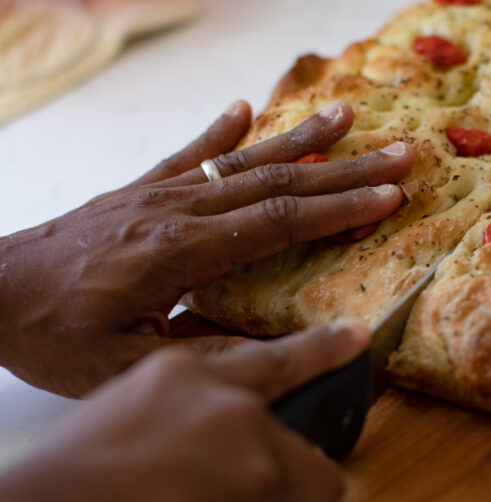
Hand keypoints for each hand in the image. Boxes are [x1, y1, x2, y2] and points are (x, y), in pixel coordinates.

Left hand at [0, 99, 414, 396]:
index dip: (340, 209)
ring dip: (300, 139)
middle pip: (277, 184)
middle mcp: (177, 210)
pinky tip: (246, 108)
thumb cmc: (54, 336)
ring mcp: (157, 194)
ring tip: (347, 114)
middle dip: (346, 169)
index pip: (278, 223)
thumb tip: (286, 351)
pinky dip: (222, 130)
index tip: (390, 196)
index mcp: (181, 253)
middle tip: (401, 154)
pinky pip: (189, 153)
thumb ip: (208, 358)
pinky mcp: (138, 192)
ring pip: (243, 161)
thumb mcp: (129, 368)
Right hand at [0, 320, 366, 501]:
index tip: (356, 339)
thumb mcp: (119, 416)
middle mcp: (242, 429)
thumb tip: (218, 453)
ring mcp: (258, 490)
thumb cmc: (57, 491)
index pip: (276, 366)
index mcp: (198, 387)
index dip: (320, 355)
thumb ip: (185, 422)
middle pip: (312, 478)